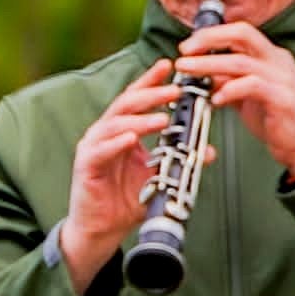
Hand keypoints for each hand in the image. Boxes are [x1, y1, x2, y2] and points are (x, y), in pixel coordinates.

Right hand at [59, 63, 191, 289]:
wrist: (101, 230)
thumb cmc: (126, 200)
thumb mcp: (159, 176)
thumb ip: (179, 161)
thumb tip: (208, 150)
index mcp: (120, 130)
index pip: (136, 99)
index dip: (150, 81)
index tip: (169, 65)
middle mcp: (104, 133)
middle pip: (126, 104)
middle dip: (151, 94)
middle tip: (174, 90)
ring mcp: (93, 148)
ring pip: (115, 124)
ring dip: (140, 119)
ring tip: (163, 118)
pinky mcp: (85, 166)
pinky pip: (101, 150)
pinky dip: (117, 142)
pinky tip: (132, 138)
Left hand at [176, 15, 294, 181]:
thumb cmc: (280, 120)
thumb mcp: (248, 97)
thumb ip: (229, 82)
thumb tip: (203, 75)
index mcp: (271, 57)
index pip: (240, 32)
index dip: (212, 34)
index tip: (189, 46)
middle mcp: (278, 62)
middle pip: (242, 34)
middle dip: (208, 39)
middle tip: (184, 52)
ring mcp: (283, 79)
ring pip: (241, 61)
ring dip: (209, 65)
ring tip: (188, 71)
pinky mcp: (284, 99)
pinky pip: (252, 86)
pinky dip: (230, 89)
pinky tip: (215, 99)